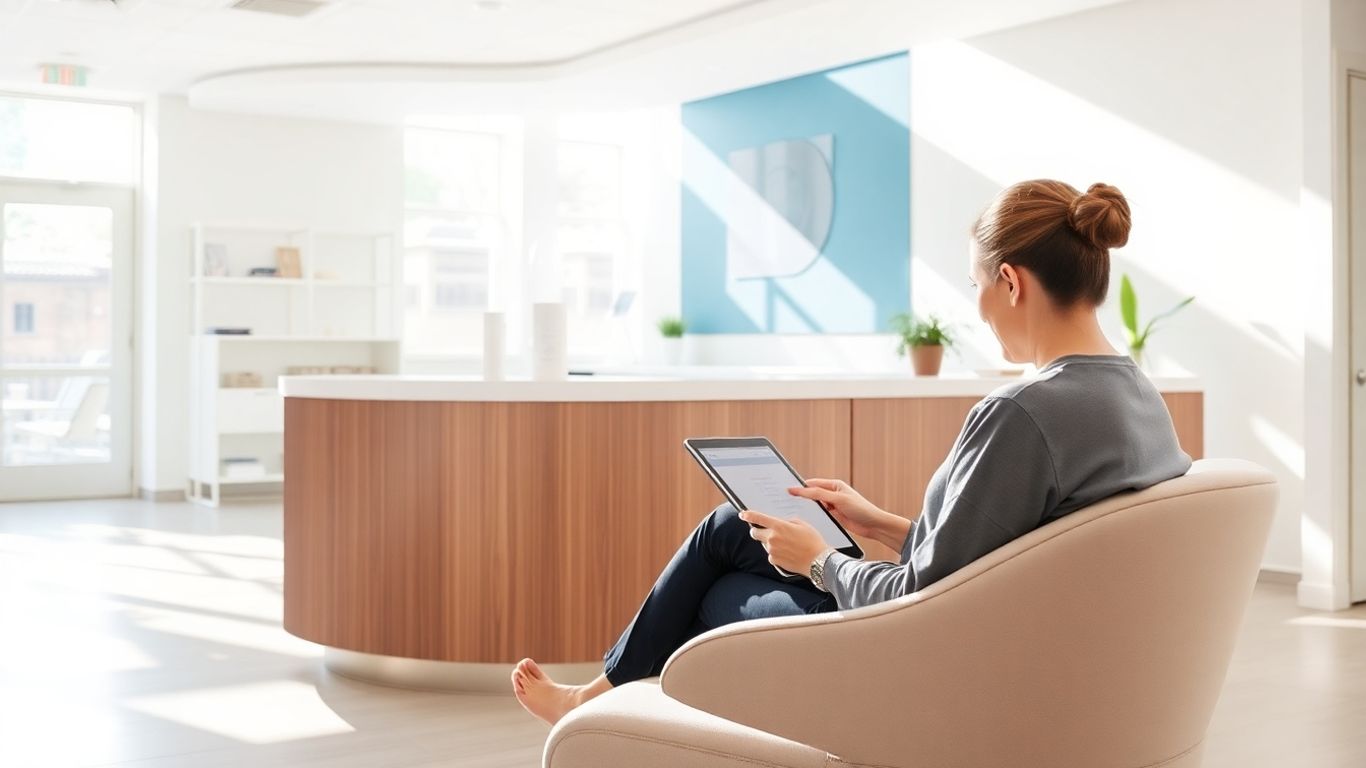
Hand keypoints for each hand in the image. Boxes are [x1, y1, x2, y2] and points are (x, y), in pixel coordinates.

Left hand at [737, 509, 828, 575]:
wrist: (818, 561)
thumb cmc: (813, 541)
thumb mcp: (802, 524)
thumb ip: (787, 521)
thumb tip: (780, 523)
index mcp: (779, 526)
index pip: (758, 518)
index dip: (748, 515)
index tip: (742, 514)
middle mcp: (772, 538)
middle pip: (754, 532)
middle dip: (758, 530)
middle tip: (767, 531)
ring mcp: (772, 551)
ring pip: (764, 544)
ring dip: (770, 542)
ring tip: (786, 544)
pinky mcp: (774, 561)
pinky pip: (770, 554)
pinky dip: (775, 553)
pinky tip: (787, 553)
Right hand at [789, 479, 910, 551]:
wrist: (874, 526)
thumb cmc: (861, 509)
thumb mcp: (838, 499)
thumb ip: (818, 494)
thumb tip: (800, 489)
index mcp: (834, 485)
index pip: (812, 483)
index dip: (799, 487)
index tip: (786, 490)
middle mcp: (832, 494)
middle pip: (812, 494)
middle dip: (801, 498)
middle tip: (786, 502)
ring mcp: (833, 506)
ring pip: (815, 506)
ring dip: (807, 508)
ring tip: (793, 512)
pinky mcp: (834, 517)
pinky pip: (820, 515)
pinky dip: (813, 517)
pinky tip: (805, 521)